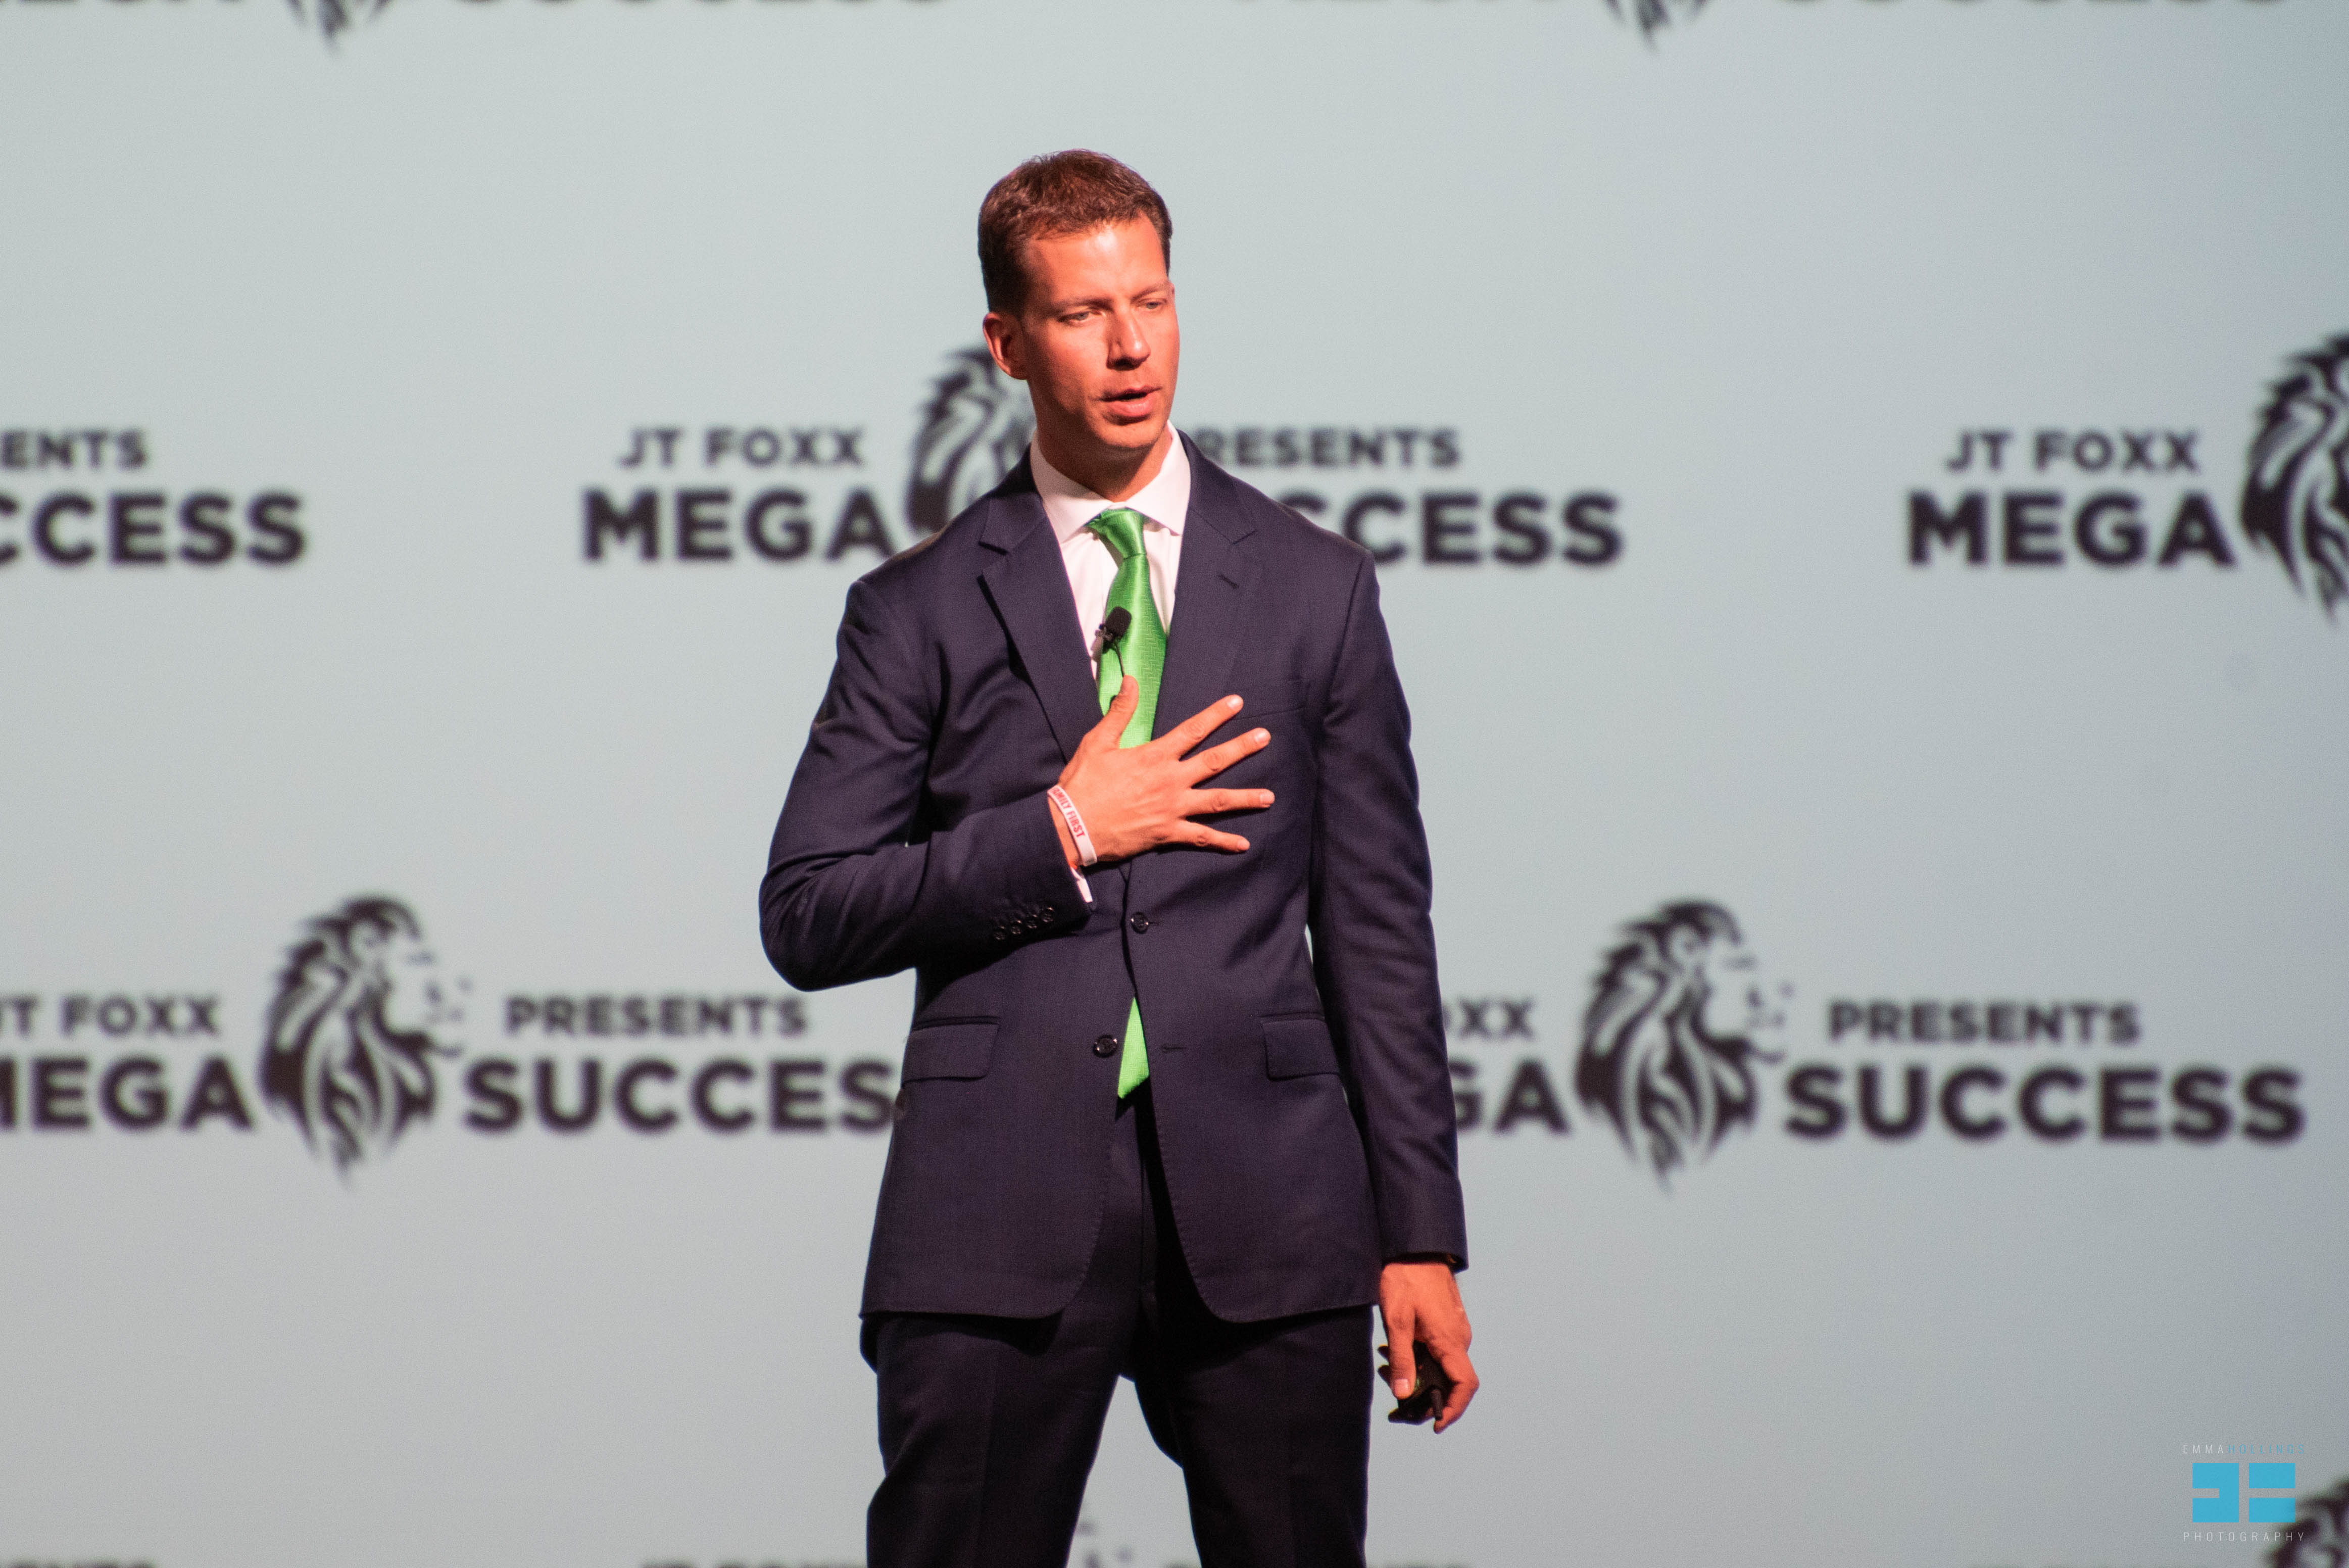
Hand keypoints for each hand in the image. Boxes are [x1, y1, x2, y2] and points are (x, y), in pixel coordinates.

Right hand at [1052, 681, 1272, 864]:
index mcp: (1155, 756)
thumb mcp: (1098, 742)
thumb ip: (1120, 712)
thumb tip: (1130, 681)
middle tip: (1265, 738)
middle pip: (1215, 762)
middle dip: (1242, 748)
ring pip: (1217, 802)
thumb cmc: (1083, 784)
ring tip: (1270, 797)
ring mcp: (1172, 808)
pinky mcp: (1167, 833)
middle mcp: (1170, 781)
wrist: (1072, 826)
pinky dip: (1223, 842)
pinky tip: (1244, 844)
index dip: (1216, 715)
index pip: (1193, 730)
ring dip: (1245, 798)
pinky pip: (1201, 838)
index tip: (1237, 702)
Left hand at [1378, 1260, 1476, 1433]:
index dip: (1453, 1409)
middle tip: (1393, 1394)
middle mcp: (1459, 1338)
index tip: (1435, 1424)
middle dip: (1423, 1393)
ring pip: (1441, 1365)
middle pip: (1450, 1380)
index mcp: (1450, 1341)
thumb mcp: (1397, 1320)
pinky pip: (1439, 1350)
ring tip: (1386, 1365)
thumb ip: (1402, 1359)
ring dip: (1417, 1373)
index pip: (1464, 1386)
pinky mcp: (1448, 1322)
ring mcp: (1455, 1329)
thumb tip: (1404, 1395)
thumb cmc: (1405, 1278)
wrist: (1415, 1246)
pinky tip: (1395, 1349)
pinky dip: (1419, 1358)